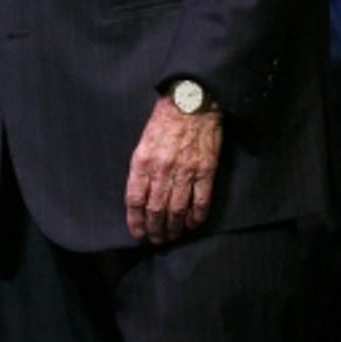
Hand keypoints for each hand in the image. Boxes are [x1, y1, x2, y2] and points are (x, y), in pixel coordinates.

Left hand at [125, 96, 221, 243]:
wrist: (191, 101)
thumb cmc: (164, 119)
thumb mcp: (144, 141)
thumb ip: (142, 168)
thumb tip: (140, 195)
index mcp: (142, 161)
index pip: (135, 199)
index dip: (135, 220)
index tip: (137, 233)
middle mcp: (162, 169)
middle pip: (155, 209)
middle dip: (155, 229)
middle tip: (156, 240)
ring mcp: (185, 171)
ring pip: (177, 209)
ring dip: (174, 227)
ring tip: (172, 236)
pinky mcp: (206, 170)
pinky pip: (201, 201)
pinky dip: (196, 216)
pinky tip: (192, 225)